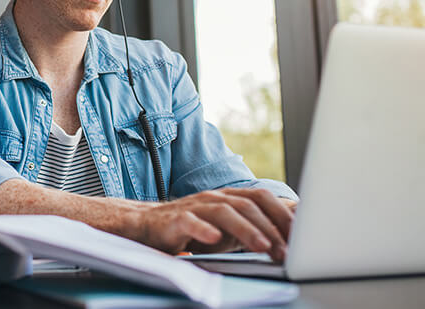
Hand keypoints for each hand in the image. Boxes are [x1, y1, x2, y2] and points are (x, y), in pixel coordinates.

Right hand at [134, 188, 293, 262]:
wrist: (148, 225)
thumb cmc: (193, 228)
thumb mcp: (228, 228)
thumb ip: (254, 227)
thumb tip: (291, 235)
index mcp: (229, 197)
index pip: (262, 198)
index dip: (283, 214)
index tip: (302, 236)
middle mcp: (214, 198)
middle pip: (248, 205)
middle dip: (270, 228)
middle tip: (284, 252)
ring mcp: (194, 207)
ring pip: (224, 211)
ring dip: (246, 229)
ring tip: (262, 247)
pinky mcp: (174, 220)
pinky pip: (190, 221)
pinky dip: (203, 229)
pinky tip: (214, 239)